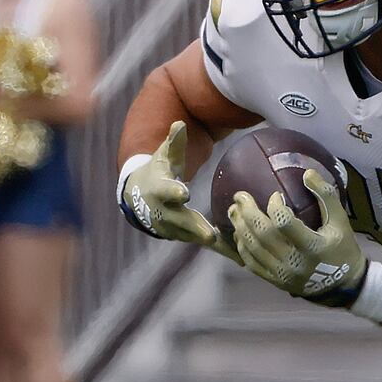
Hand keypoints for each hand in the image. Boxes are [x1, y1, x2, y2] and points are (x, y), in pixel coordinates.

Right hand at [121, 121, 240, 262]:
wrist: (139, 199)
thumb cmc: (158, 171)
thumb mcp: (163, 156)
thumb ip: (173, 142)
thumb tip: (179, 124)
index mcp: (158, 189)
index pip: (165, 189)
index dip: (174, 191)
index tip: (184, 193)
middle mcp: (164, 212)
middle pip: (181, 220)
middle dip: (195, 227)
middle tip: (210, 234)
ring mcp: (172, 228)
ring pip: (194, 236)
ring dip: (212, 242)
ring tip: (234, 249)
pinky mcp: (183, 236)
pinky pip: (203, 243)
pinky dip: (221, 250)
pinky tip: (241, 257)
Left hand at [228, 168, 366, 305]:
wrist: (342, 284)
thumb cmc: (342, 247)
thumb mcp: (340, 220)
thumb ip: (326, 195)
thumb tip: (307, 173)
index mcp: (312, 246)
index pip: (284, 222)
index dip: (275, 206)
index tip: (276, 195)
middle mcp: (295, 262)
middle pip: (262, 234)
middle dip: (247, 212)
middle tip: (240, 196)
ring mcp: (282, 274)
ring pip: (253, 248)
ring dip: (240, 227)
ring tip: (234, 210)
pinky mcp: (275, 281)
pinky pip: (251, 263)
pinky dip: (242, 247)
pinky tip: (239, 233)